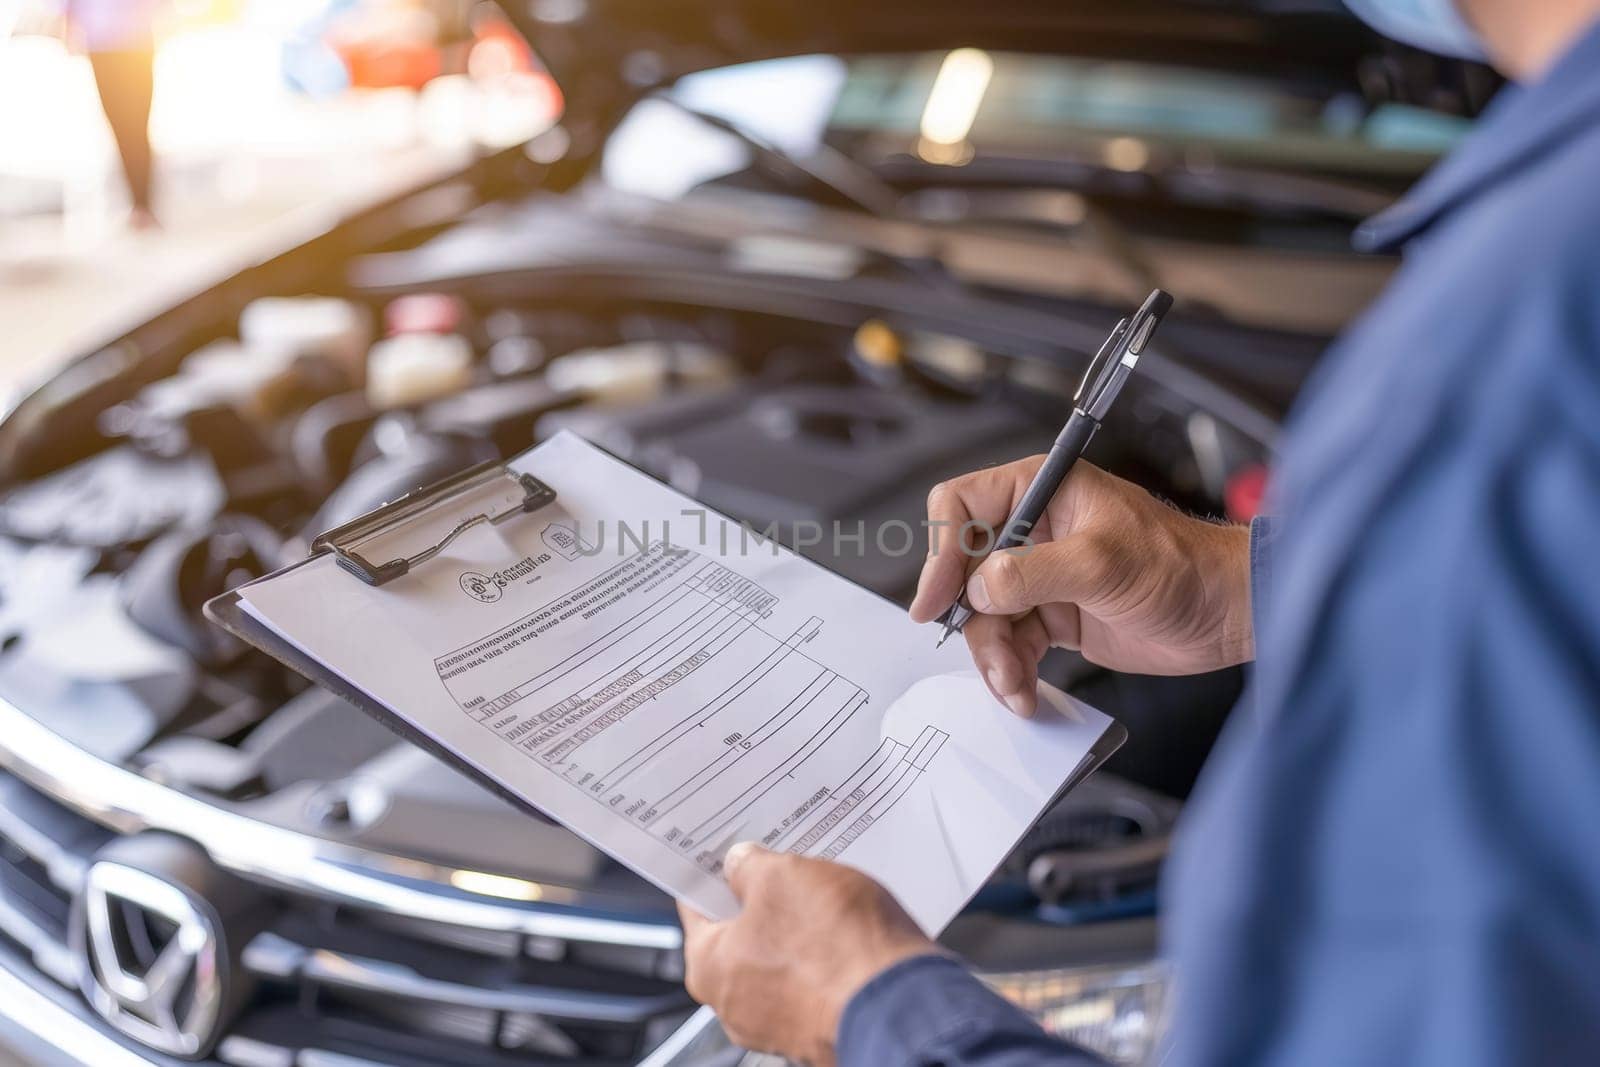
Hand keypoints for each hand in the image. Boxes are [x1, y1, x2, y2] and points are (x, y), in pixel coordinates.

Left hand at [678, 843, 938, 1065]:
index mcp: (709, 968)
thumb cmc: (834, 950)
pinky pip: (816, 979)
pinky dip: (827, 954)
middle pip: (741, 934)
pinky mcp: (822, 1026)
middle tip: (783, 865)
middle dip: (762, 898)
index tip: (724, 853)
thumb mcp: (781, 876)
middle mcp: (737, 1005)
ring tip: (826, 895)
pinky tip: (848, 929)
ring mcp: (781, 1022)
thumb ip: (749, 866)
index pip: (696, 907)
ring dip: (800, 926)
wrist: (901, 1005)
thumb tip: (742, 862)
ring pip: (781, 957)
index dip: (712, 873)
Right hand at [909, 457, 1252, 714]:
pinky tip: (1024, 693)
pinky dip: (1011, 672)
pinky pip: (1010, 644)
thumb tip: (979, 589)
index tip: (937, 599)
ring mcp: (1041, 576)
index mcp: (1042, 491)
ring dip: (993, 657)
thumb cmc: (1181, 567)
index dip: (941, 550)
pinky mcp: (1052, 616)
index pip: (961, 506)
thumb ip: (1032, 573)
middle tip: (991, 655)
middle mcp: (1034, 529)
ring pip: (984, 616)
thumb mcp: (1102, 563)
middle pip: (964, 572)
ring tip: (1016, 685)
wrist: (1225, 615)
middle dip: (972, 620)